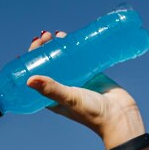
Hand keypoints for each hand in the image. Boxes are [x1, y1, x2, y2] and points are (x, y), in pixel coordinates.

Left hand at [26, 31, 145, 146]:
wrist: (120, 116)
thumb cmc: (92, 113)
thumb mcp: (69, 98)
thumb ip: (51, 89)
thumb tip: (28, 80)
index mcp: (51, 97)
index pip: (37, 76)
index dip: (32, 60)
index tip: (35, 45)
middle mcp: (62, 88)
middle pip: (49, 65)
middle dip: (45, 50)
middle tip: (46, 36)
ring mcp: (77, 81)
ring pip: (64, 60)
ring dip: (59, 47)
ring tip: (57, 34)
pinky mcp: (92, 75)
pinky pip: (81, 59)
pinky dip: (76, 48)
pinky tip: (73, 37)